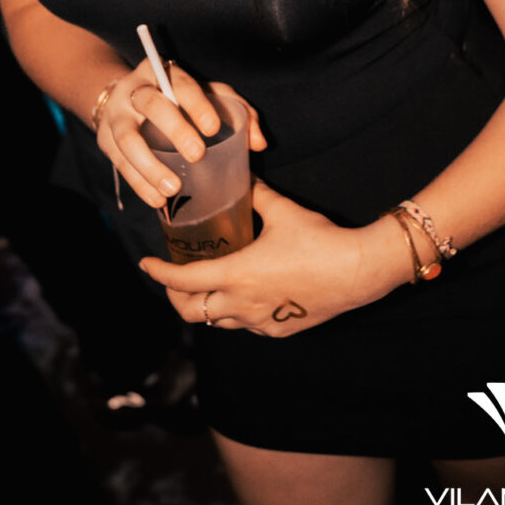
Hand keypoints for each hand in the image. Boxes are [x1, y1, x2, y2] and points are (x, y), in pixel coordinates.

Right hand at [87, 59, 264, 209]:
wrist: (126, 97)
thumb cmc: (181, 100)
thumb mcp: (210, 96)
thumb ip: (238, 113)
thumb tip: (259, 142)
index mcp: (166, 73)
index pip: (181, 84)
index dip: (197, 104)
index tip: (212, 128)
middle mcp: (137, 90)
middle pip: (151, 104)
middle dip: (173, 129)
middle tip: (196, 155)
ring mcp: (117, 115)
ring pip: (127, 138)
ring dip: (149, 166)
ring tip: (173, 189)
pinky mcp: (105, 140)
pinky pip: (119, 163)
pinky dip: (139, 184)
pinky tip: (157, 200)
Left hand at [140, 181, 406, 336]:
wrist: (358, 271)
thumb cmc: (320, 240)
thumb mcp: (283, 211)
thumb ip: (256, 195)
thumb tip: (242, 176)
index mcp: (236, 274)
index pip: (183, 281)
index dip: (160, 273)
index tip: (146, 263)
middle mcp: (242, 304)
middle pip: (192, 312)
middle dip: (176, 298)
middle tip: (173, 279)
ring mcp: (260, 321)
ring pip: (218, 321)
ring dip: (206, 305)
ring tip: (206, 286)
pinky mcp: (279, 329)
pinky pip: (245, 325)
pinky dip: (234, 313)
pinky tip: (243, 295)